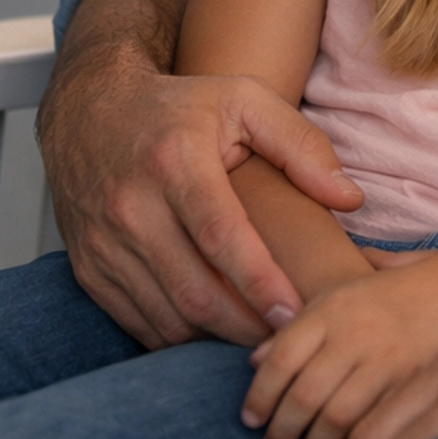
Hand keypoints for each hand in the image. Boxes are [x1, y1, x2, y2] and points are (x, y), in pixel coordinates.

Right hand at [39, 0, 362, 347]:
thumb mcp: (244, 100)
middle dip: (247, 325)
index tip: (295, 314)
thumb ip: (301, 145)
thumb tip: (350, 198)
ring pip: (166, 316)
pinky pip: (137, 323)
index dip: (259, 282)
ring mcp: (103, 243)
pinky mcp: (88, 270)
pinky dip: (179, 337)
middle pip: (194, 290)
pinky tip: (215, 331)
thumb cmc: (179, 108)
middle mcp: (131, 205)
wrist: (89, 112)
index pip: (220, 235)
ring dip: (216, 337)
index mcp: (174, 160)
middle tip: (291, 337)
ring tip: (261, 338)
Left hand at [242, 259, 437, 438]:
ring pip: (336, 418)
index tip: (251, 419)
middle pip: (305, 394)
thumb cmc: (383, 301)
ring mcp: (386, 361)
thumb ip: (295, 330)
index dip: (260, 396)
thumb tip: (254, 363)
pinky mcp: (411, 385)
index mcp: (331, 310)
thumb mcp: (336, 299)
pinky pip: (372, 425)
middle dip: (283, 430)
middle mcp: (356, 334)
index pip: (281, 358)